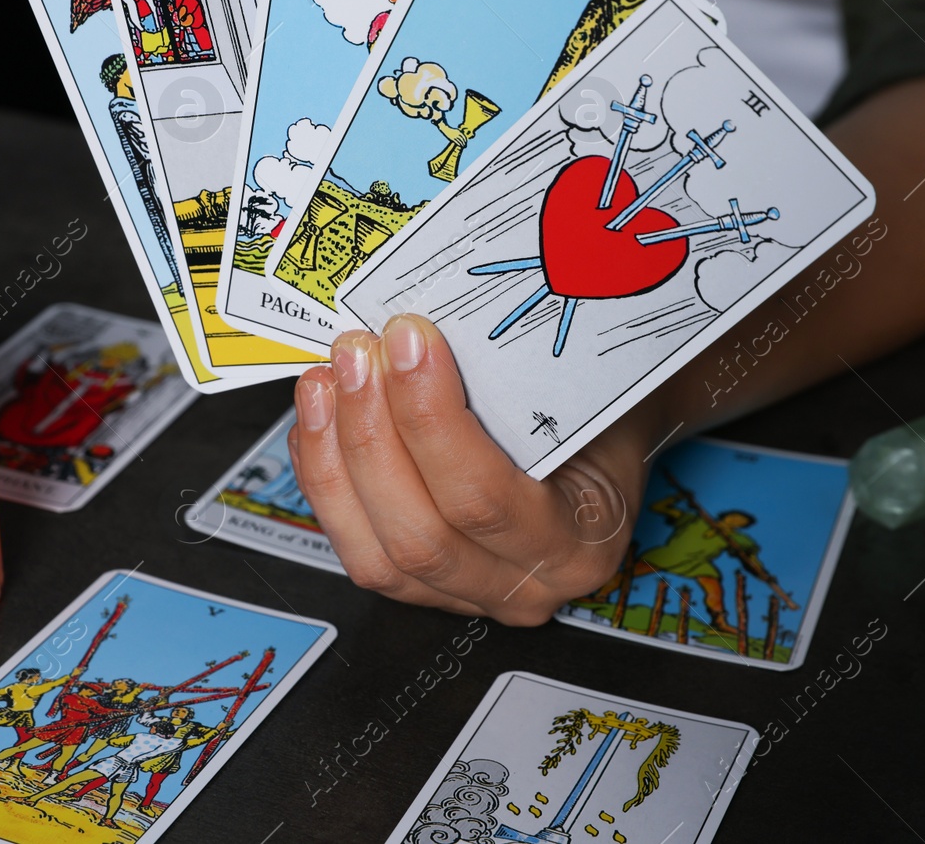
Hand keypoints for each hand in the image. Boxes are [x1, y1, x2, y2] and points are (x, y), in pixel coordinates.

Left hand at [290, 315, 648, 624]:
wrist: (606, 443)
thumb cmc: (597, 413)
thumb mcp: (583, 393)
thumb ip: (515, 376)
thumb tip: (425, 329)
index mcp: (579, 545)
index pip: (482, 499)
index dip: (428, 419)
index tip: (407, 340)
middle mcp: (524, 587)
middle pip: (420, 536)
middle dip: (371, 435)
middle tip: (356, 355)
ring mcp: (468, 595)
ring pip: (377, 556)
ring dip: (336, 460)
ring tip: (325, 382)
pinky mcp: (420, 587)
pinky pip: (357, 549)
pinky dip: (326, 481)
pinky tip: (317, 421)